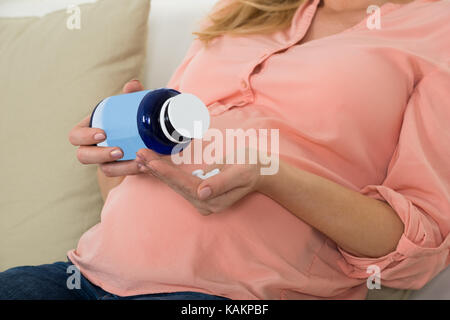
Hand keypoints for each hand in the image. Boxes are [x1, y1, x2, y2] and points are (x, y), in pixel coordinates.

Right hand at [69, 80, 144, 176]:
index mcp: (89, 130)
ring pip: (105, 169)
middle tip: (119, 151)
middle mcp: (92, 148)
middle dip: (100, 155)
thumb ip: (131, 95)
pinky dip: (133, 170)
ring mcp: (105, 162)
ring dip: (120, 167)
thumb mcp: (129, 106)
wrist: (146, 135)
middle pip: (84, 156)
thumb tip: (133, 84)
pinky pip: (121, 174)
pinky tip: (146, 165)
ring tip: (138, 161)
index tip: (102, 133)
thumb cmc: (129, 118)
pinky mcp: (119, 170)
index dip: (85, 136)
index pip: (75, 136)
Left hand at [135, 148, 265, 214]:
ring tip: (140, 156)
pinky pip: (178, 180)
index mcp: (213, 201)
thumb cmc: (251, 168)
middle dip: (156, 170)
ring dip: (157, 170)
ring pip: (174, 183)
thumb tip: (202, 194)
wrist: (260, 170)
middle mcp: (203, 202)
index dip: (168, 173)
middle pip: (175, 185)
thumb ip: (221, 184)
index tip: (152, 162)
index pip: (185, 185)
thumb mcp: (240, 173)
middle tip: (139, 154)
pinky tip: (152, 163)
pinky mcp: (198, 190)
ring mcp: (200, 198)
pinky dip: (165, 171)